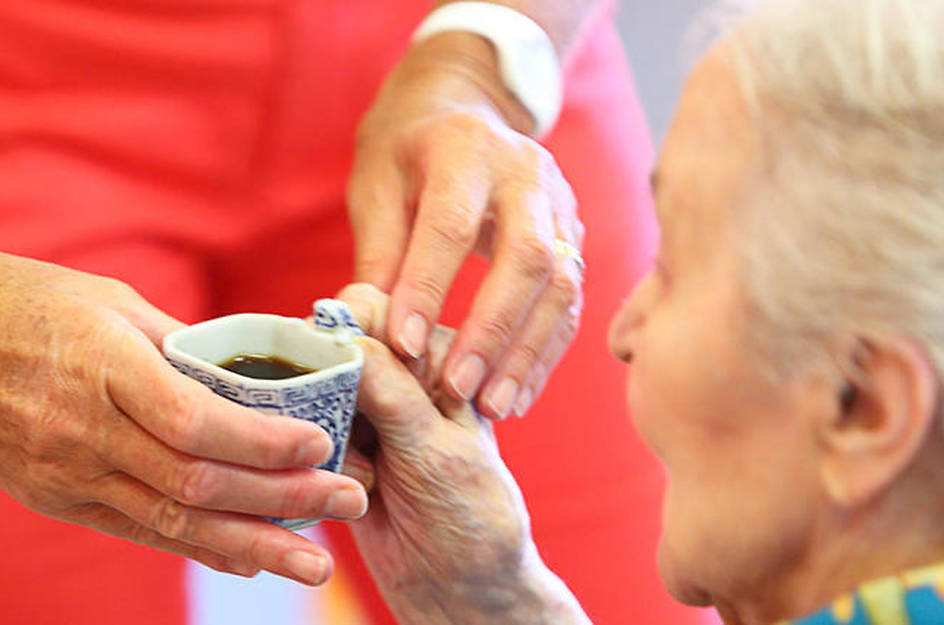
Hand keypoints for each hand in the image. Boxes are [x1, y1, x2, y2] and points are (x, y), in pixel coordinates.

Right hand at [0, 243, 367, 584]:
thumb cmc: (7, 296)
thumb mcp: (101, 298)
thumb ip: (174, 344)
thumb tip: (246, 379)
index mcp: (97, 365)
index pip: (197, 423)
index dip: (265, 445)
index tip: (321, 445)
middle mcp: (77, 430)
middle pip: (195, 484)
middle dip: (280, 502)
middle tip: (349, 505)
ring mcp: (57, 472)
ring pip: (168, 522)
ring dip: (249, 544)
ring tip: (312, 562)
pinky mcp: (46, 494)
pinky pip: (131, 528)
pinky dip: (191, 544)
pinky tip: (241, 556)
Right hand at [333, 284, 586, 624]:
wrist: (456, 588)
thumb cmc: (468, 515)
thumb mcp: (435, 447)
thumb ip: (390, 389)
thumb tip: (338, 335)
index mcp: (436, 354)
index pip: (377, 310)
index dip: (349, 334)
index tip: (351, 378)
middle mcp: (396, 374)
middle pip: (329, 347)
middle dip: (330, 392)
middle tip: (357, 439)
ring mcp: (362, 412)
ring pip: (306, 393)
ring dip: (324, 437)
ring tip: (367, 479)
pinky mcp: (334, 448)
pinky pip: (297, 437)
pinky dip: (314, 464)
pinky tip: (355, 494)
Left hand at [348, 32, 583, 419]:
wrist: (462, 110)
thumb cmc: (406, 154)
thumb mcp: (377, 187)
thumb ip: (380, 251)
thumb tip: (369, 326)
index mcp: (467, 150)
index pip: (451, 226)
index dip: (428, 288)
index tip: (404, 346)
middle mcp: (528, 174)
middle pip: (527, 258)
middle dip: (492, 331)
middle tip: (457, 390)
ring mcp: (561, 205)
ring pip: (561, 286)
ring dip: (526, 353)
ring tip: (492, 407)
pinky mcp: (574, 238)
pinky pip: (570, 302)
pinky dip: (544, 353)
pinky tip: (516, 394)